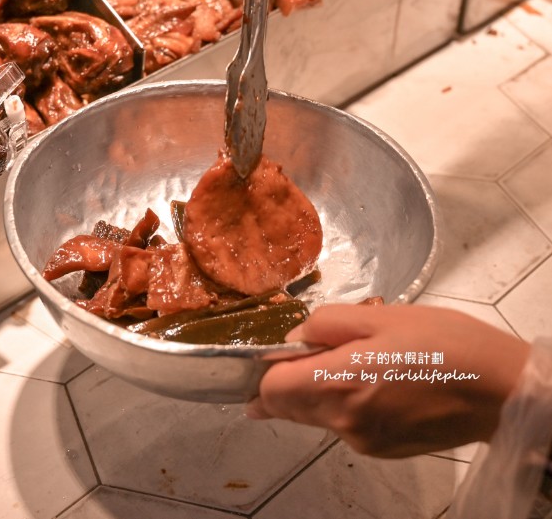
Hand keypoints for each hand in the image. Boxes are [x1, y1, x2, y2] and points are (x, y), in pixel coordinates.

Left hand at [245, 304, 529, 457]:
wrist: (503, 390)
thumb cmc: (445, 344)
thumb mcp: (380, 316)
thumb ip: (324, 325)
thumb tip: (292, 339)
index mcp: (338, 385)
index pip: (270, 391)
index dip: (264, 371)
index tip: (273, 355)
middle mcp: (343, 422)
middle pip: (289, 407)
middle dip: (290, 380)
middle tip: (316, 349)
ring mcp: (363, 441)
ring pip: (317, 416)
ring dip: (321, 391)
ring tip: (361, 360)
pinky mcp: (382, 450)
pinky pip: (346, 425)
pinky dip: (348, 404)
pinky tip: (380, 382)